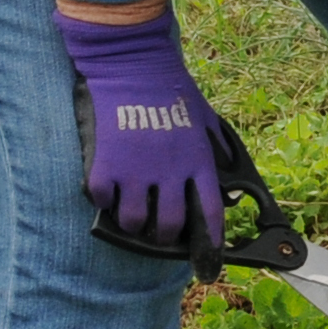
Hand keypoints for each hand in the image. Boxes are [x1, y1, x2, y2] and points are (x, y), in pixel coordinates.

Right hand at [53, 3, 225, 252]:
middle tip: (160, 231)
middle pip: (170, 227)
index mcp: (198, 162)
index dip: (210, 244)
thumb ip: (212, 149)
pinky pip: (103, 201)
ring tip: (132, 211)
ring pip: (135, 222)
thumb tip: (224, 173)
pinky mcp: (106, 166)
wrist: (134, 65)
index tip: (207, 263)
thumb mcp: (204, 120)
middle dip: (166, 236)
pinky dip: (104, 200)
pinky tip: (108, 188)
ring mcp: (136, 172)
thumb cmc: (171, 89)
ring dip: (134, 223)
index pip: (210, 214)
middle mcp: (170, 173)